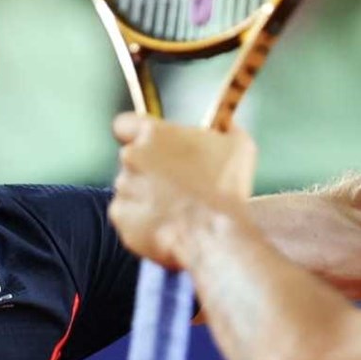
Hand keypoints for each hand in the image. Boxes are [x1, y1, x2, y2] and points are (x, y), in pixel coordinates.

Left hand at [109, 115, 256, 269]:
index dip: (135, 135)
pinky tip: (165, 225)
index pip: (124, 125)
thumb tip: (227, 125)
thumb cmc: (226, 189)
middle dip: (147, 169)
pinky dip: (141, 221)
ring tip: (175, 209)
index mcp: (154, 134)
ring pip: (129, 189)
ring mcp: (123, 188)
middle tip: (174, 183)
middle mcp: (132, 157)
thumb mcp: (239, 147)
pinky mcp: (121, 217)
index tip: (149, 146)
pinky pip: (127, 216)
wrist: (215, 234)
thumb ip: (226, 129)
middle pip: (131, 159)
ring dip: (145, 196)